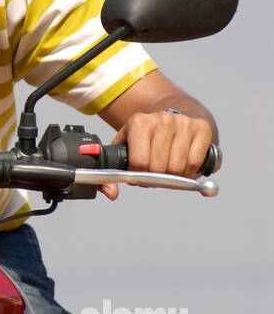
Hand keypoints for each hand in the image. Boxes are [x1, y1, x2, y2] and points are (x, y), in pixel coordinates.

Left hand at [99, 109, 214, 199]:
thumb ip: (110, 175)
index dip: (139, 176)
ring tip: (168, 169)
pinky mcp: (201, 127)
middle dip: (156, 178)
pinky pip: (195, 162)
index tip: (140, 174)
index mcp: (139, 122)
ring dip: (173, 177)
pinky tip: (183, 166)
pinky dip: (190, 172)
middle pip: (159, 168)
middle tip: (155, 174)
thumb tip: (111, 194)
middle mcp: (162, 119)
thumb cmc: (143, 139)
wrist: (168, 119)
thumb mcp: (123, 150)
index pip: (140, 163)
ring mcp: (183, 122)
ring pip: (178, 168)